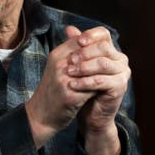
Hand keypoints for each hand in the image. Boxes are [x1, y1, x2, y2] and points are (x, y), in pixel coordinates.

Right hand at [24, 26, 100, 148]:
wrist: (40, 115)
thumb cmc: (53, 90)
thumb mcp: (59, 68)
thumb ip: (73, 53)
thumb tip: (90, 39)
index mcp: (57, 54)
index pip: (81, 39)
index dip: (97, 45)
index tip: (107, 54)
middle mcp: (59, 64)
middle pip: (90, 53)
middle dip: (103, 59)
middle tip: (113, 66)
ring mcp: (63, 79)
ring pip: (94, 70)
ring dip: (104, 74)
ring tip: (111, 77)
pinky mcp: (69, 95)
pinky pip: (93, 88)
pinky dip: (100, 88)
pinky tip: (105, 90)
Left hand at [67, 26, 130, 154]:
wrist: (88, 113)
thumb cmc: (82, 87)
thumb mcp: (77, 64)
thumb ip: (76, 47)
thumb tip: (69, 28)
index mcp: (110, 50)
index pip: (103, 34)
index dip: (90, 35)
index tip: (77, 41)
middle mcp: (120, 59)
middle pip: (104, 47)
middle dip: (85, 52)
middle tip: (69, 60)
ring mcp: (122, 73)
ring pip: (103, 63)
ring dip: (84, 67)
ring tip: (69, 72)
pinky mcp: (120, 87)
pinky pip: (102, 81)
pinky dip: (86, 82)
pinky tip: (73, 84)